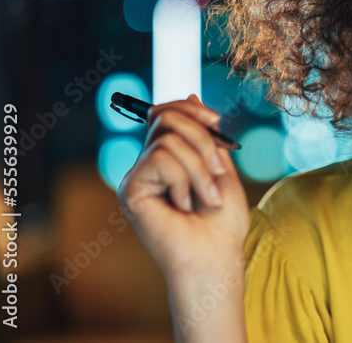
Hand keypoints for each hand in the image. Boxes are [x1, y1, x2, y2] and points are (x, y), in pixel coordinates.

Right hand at [117, 94, 248, 283]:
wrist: (215, 258)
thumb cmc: (221, 222)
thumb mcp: (221, 169)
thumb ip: (206, 136)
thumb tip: (191, 94)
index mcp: (167, 159)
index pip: (164, 114)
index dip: (188, 108)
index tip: (216, 120)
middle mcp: (146, 166)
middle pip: (165, 118)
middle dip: (201, 138)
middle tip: (219, 169)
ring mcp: (136, 178)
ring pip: (168, 140)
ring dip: (200, 168)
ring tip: (207, 197)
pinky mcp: (130, 191)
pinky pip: (160, 160)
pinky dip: (184, 180)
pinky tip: (184, 206)